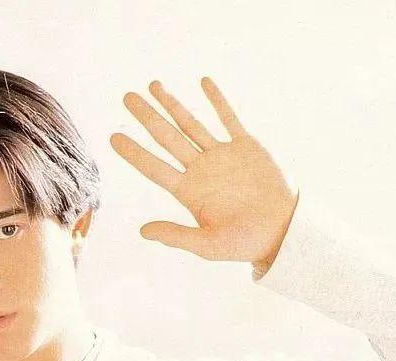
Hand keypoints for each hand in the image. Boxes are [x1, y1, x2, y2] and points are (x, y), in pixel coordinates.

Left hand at [110, 76, 298, 268]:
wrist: (282, 232)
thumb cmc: (244, 243)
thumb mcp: (207, 244)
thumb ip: (176, 236)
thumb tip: (142, 231)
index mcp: (189, 193)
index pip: (154, 168)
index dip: (134, 153)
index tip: (114, 137)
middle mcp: (200, 171)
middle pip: (167, 139)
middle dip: (147, 117)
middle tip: (127, 97)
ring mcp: (221, 156)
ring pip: (191, 124)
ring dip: (173, 105)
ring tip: (153, 85)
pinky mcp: (245, 147)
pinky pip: (228, 118)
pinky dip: (217, 100)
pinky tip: (203, 82)